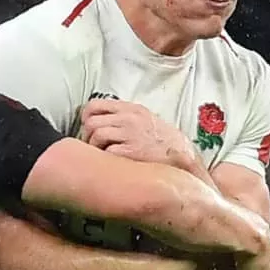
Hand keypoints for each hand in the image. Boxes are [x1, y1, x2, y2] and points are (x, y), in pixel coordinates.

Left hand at [79, 100, 197, 168]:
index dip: (86, 118)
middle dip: (88, 137)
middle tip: (94, 147)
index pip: (94, 105)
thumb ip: (124, 117)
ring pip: (96, 136)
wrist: (184, 157)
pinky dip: (106, 159)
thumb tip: (100, 120)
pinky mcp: (132, 152)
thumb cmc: (163, 142)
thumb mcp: (145, 120)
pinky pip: (107, 152)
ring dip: (95, 149)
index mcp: (131, 109)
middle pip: (91, 122)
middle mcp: (129, 119)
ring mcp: (131, 135)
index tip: (88, 129)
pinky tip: (113, 163)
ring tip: (104, 156)